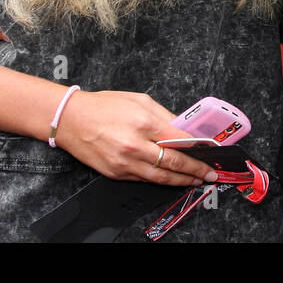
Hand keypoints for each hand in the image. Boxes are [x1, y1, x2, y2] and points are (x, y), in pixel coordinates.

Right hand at [56, 88, 215, 187]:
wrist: (70, 119)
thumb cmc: (104, 106)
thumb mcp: (139, 100)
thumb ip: (164, 116)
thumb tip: (184, 130)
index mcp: (143, 123)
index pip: (180, 140)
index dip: (199, 148)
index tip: (212, 151)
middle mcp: (135, 146)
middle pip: (173, 163)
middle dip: (196, 170)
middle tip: (211, 173)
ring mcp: (124, 163)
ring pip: (160, 177)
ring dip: (182, 181)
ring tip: (197, 181)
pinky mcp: (116, 174)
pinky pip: (144, 179)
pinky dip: (161, 180)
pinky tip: (172, 179)